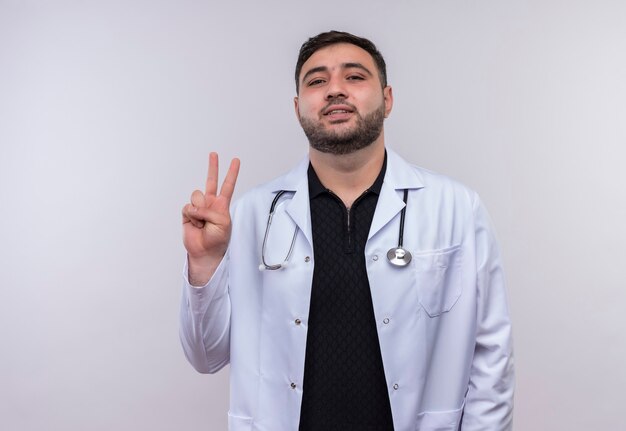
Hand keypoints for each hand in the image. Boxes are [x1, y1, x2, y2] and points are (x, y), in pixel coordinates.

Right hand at [182, 153, 239, 283]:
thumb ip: (211, 210)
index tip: (236, 160)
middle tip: (213, 154)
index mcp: (222, 204)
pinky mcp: (187, 213)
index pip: (228, 185)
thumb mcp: (223, 222)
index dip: (232, 173)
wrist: (205, 250)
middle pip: (211, 181)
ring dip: (200, 209)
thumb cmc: (218, 238)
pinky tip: (195, 224)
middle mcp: (210, 202)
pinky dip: (192, 216)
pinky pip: (188, 207)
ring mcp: (199, 207)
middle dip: (212, 167)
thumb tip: (196, 207)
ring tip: (203, 221)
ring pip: (197, 196)